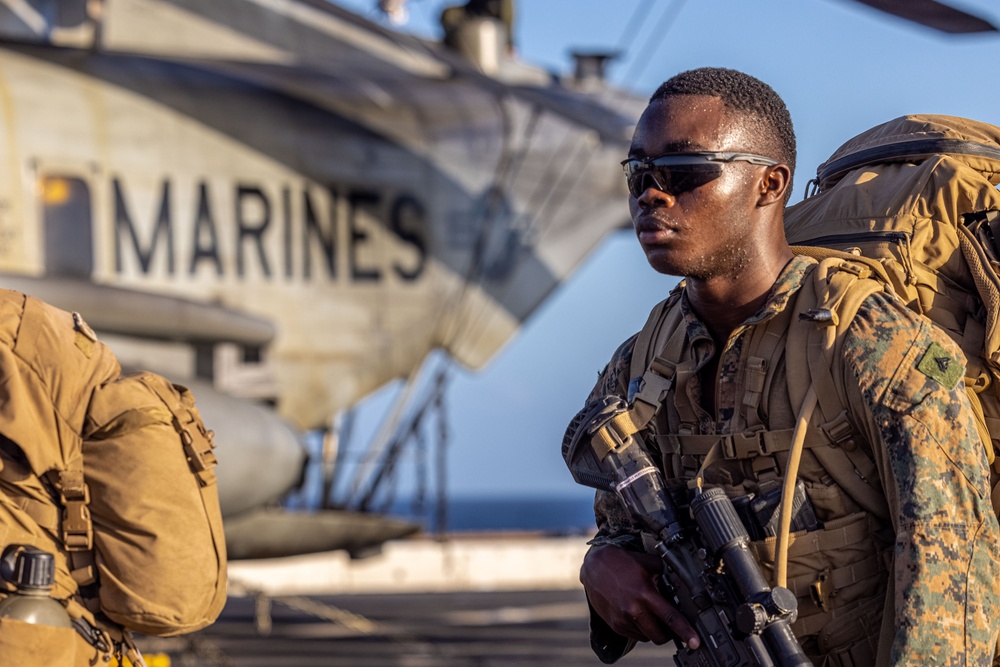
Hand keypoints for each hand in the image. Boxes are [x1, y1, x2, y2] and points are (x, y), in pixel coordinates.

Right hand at [580, 544, 699, 648]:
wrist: (594, 566)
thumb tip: (683, 584)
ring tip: (651, 614)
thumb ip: (667, 574)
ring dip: (654, 630)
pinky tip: (638, 614)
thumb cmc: (622, 563)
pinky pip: (635, 635)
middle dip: (669, 634)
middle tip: (671, 624)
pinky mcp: (615, 624)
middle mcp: (633, 609)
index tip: (695, 642)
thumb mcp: (649, 563)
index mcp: (645, 594)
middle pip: (660, 636)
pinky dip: (641, 629)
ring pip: (647, 637)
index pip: (670, 618)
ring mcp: (622, 619)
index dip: (685, 632)